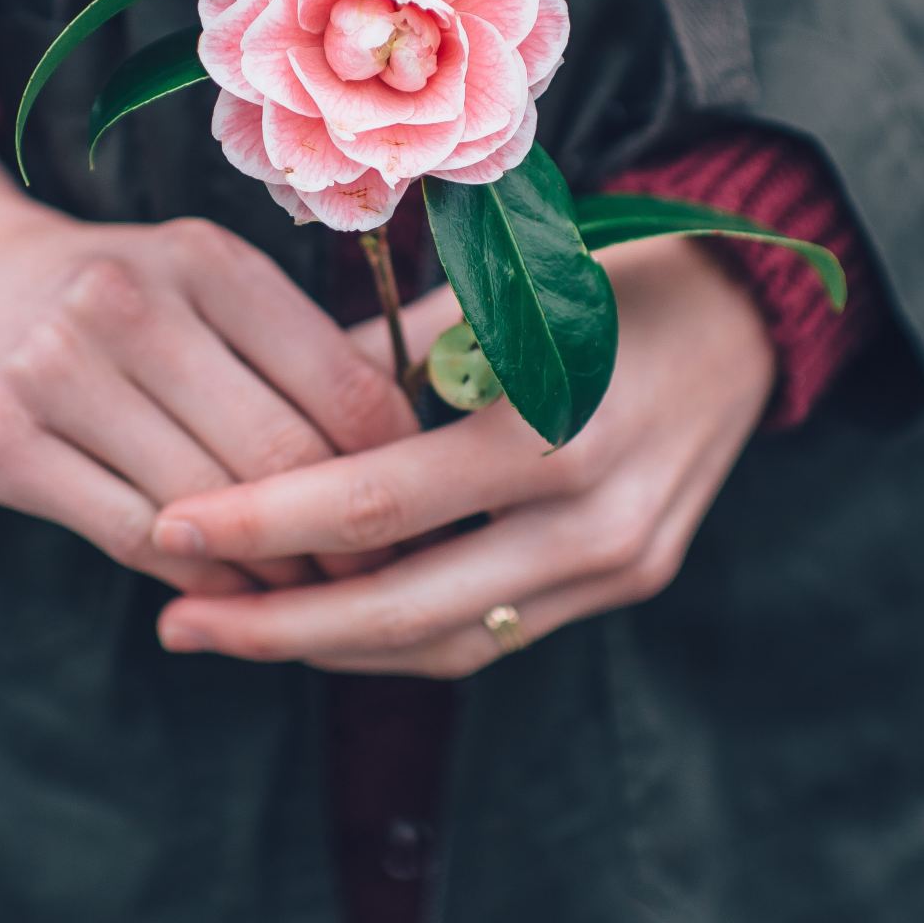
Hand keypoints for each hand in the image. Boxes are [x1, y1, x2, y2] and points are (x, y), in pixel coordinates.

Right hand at [0, 133, 418, 595]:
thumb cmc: (112, 299)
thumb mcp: (203, 283)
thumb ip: (298, 351)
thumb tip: (424, 444)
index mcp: (207, 258)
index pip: (345, 388)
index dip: (397, 472)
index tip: (422, 516)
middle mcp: (129, 301)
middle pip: (281, 457)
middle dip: (344, 537)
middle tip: (377, 576)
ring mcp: (54, 368)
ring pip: (208, 508)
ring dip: (275, 571)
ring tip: (312, 593)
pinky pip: (132, 537)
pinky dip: (196, 579)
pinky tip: (227, 589)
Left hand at [148, 236, 774, 674]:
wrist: (752, 315)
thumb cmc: (613, 274)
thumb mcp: (502, 289)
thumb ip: (389, 361)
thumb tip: (266, 412)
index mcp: (556, 427)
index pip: (380, 501)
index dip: (266, 521)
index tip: (171, 524)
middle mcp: (595, 517)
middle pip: (405, 607)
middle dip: (278, 624)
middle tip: (177, 623)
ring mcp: (621, 564)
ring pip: (448, 642)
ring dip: (333, 647)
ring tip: (234, 631)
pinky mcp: (629, 582)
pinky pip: (494, 632)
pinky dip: (405, 633)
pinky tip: (331, 620)